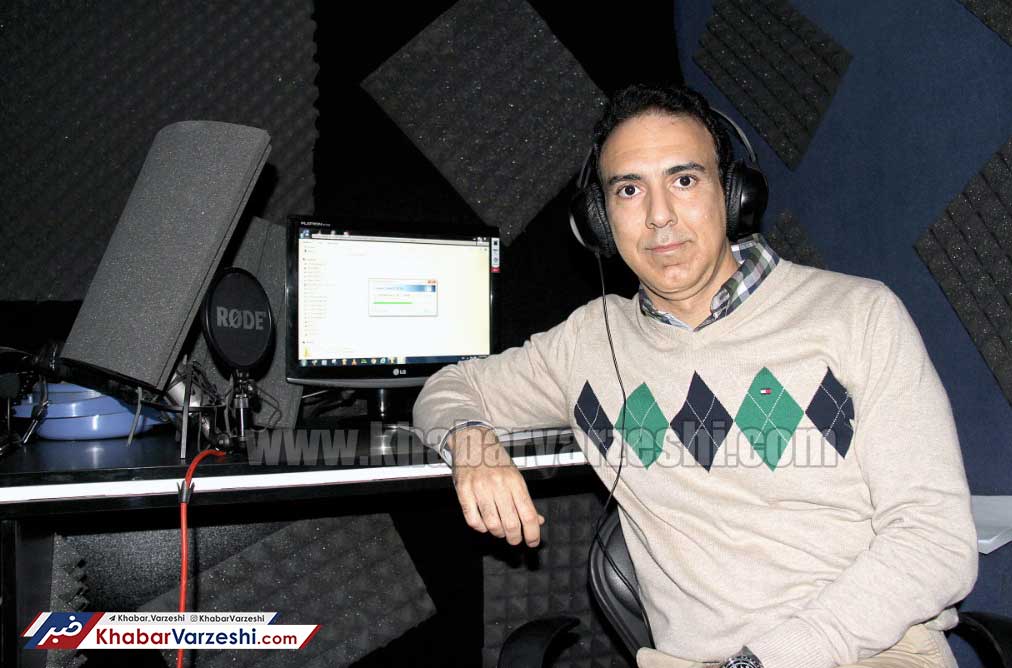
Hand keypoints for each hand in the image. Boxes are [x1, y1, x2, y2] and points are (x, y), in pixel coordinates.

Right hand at [447, 426, 544, 546]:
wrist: (472, 440)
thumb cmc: (495, 460)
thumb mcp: (515, 476)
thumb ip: (525, 500)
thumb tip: (537, 520)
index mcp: (515, 481)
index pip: (528, 514)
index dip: (533, 533)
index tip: (533, 542)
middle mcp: (498, 485)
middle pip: (511, 524)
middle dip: (515, 538)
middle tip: (515, 540)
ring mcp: (480, 488)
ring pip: (492, 524)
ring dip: (498, 534)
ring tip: (500, 531)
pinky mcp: (463, 491)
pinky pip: (473, 520)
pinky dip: (480, 527)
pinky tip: (484, 524)